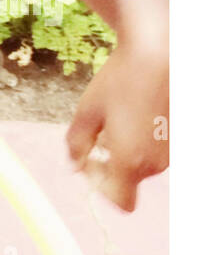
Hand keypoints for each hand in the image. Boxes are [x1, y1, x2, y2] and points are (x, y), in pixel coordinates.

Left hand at [65, 37, 168, 211]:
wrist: (157, 52)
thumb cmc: (119, 82)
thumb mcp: (86, 113)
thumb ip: (76, 146)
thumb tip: (75, 166)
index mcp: (130, 162)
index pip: (121, 202)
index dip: (100, 187)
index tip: (91, 161)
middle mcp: (155, 162)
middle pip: (129, 182)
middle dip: (110, 165)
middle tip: (99, 133)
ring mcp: (170, 150)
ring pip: (143, 165)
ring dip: (126, 151)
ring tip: (119, 117)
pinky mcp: (178, 136)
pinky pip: (156, 149)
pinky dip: (143, 139)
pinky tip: (136, 111)